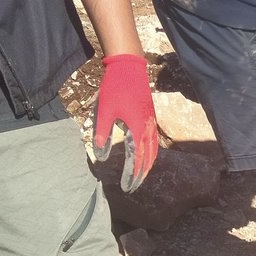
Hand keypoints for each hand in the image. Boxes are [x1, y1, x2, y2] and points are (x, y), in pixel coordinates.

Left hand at [93, 55, 157, 192]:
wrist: (129, 68)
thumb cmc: (115, 88)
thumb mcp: (104, 112)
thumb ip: (102, 134)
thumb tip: (101, 156)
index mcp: (137, 129)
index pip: (136, 159)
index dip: (132, 175)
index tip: (126, 187)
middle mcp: (148, 129)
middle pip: (148, 159)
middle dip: (141, 175)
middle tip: (133, 186)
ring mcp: (151, 124)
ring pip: (154, 151)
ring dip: (148, 165)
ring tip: (141, 175)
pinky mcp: (150, 119)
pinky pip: (154, 143)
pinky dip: (151, 154)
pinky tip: (146, 155)